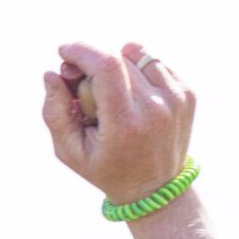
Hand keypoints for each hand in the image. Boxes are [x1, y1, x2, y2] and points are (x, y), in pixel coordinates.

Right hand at [41, 40, 195, 203]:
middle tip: (79, 84)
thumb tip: (51, 74)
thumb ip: (54, 112)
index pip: (106, 66)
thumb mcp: (69, 151)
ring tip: (108, 94)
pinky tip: (130, 95)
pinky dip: (135, 71)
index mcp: (126, 124)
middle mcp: (155, 107)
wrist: (155, 188)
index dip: (82, 51)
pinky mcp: (187, 93)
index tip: (64, 52)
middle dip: (90, 63)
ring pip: (136, 55)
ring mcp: (176, 98)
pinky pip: (153, 62)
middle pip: (116, 59)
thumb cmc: (104, 167)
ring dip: (114, 65)